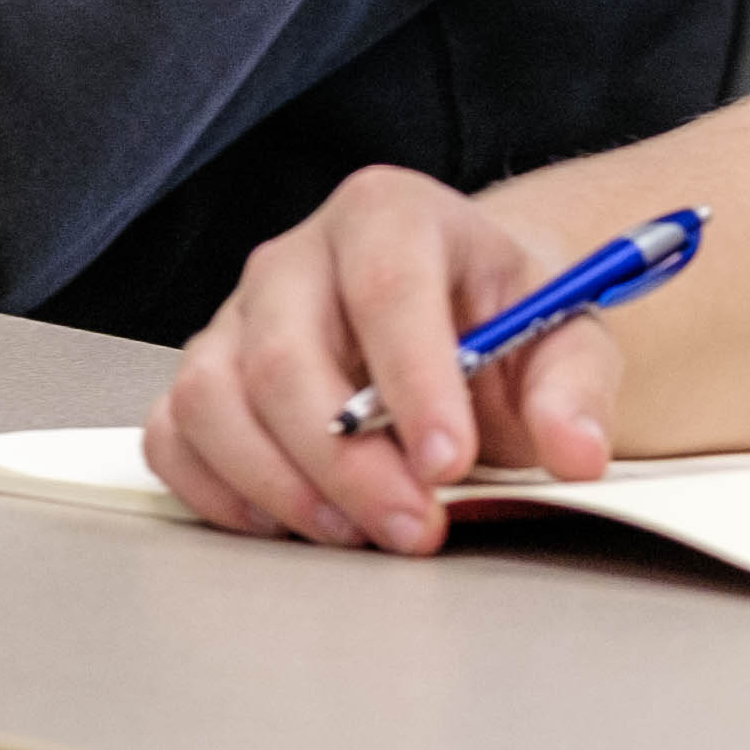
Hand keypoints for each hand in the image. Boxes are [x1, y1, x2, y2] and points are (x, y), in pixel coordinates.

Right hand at [147, 166, 639, 555]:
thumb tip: (575, 450)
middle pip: (284, 356)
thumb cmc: (502, 321)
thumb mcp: (563, 340)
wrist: (459, 321)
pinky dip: (220, 492)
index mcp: (388, 215)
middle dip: (348, 462)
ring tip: (358, 533)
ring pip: (213, 399)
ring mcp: (235, 318)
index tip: (448, 462)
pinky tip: (291, 523)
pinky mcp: (203, 378)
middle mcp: (295, 257)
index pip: (384, 289)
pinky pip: (174, 437)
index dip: (412, 381)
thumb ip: (574, 390)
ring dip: (280, 484)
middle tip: (414, 527)